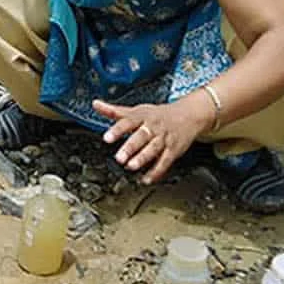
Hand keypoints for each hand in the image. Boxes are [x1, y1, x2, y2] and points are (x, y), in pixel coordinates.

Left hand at [94, 98, 213, 184]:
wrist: (188, 115)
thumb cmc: (158, 114)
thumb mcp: (136, 110)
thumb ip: (114, 111)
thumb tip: (95, 104)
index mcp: (142, 116)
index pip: (127, 122)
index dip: (117, 130)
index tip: (107, 138)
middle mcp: (153, 127)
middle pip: (141, 137)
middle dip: (130, 147)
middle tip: (119, 157)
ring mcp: (164, 139)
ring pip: (153, 149)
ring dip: (142, 158)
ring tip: (131, 166)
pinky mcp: (173, 150)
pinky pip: (165, 162)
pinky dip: (156, 171)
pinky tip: (146, 179)